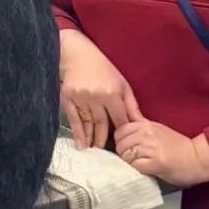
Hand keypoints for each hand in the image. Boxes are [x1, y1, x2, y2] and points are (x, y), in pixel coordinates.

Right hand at [59, 29, 141, 148]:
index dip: (122, 132)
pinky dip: (78, 132)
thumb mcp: (122, 84)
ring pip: (88, 123)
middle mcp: (96, 97)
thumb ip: (131, 105)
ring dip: (91, 138)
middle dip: (105, 139)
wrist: (77, 55)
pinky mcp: (68, 98)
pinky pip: (74, 119)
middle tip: (108, 153)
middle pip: (102, 124)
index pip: (119, 119)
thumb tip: (141, 124)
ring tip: (94, 151)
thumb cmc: (103, 69)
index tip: (125, 144)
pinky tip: (81, 144)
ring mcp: (81, 98)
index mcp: (112, 93)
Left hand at [113, 121, 208, 187]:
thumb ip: (139, 123)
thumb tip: (123, 113)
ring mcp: (151, 148)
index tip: (128, 147)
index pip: (120, 130)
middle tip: (134, 159)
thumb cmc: (178, 145)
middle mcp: (147, 133)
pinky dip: (137, 170)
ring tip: (141, 164)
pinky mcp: (156, 163)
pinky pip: (135, 166)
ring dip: (130, 163)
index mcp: (146, 124)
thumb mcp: (156, 128)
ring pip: (126, 155)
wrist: (197, 158)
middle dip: (124, 153)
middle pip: (120, 144)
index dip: (121, 141)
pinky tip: (146, 170)